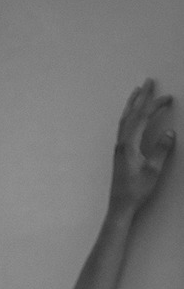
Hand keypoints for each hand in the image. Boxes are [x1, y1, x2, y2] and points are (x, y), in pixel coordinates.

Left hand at [110, 79, 174, 215]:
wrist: (120, 207)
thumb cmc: (136, 191)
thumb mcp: (153, 171)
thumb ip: (161, 151)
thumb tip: (170, 133)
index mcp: (129, 145)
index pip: (142, 118)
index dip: (155, 105)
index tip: (168, 98)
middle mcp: (121, 143)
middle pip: (131, 114)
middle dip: (141, 97)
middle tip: (148, 81)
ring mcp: (119, 148)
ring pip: (124, 120)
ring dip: (132, 104)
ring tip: (137, 91)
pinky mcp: (119, 153)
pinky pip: (123, 127)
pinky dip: (129, 116)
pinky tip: (132, 115)